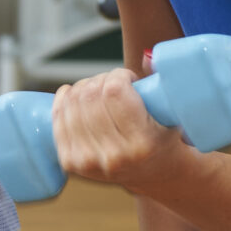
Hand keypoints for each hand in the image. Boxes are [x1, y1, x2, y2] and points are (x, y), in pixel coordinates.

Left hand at [51, 68, 201, 198]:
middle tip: (113, 85)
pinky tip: (73, 94)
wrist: (153, 174)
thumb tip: (146, 56)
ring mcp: (88, 161)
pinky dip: (64, 99)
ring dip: (84, 87)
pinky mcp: (70, 162)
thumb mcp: (172, 114)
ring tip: (98, 92)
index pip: (115, 91)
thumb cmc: (162, 138)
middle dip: (101, 80)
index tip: (127, 79)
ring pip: (73, 103)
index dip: (119, 75)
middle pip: (91, 95)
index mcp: (142, 143)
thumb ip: (161, 85)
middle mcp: (113, 156)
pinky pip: (58, 118)